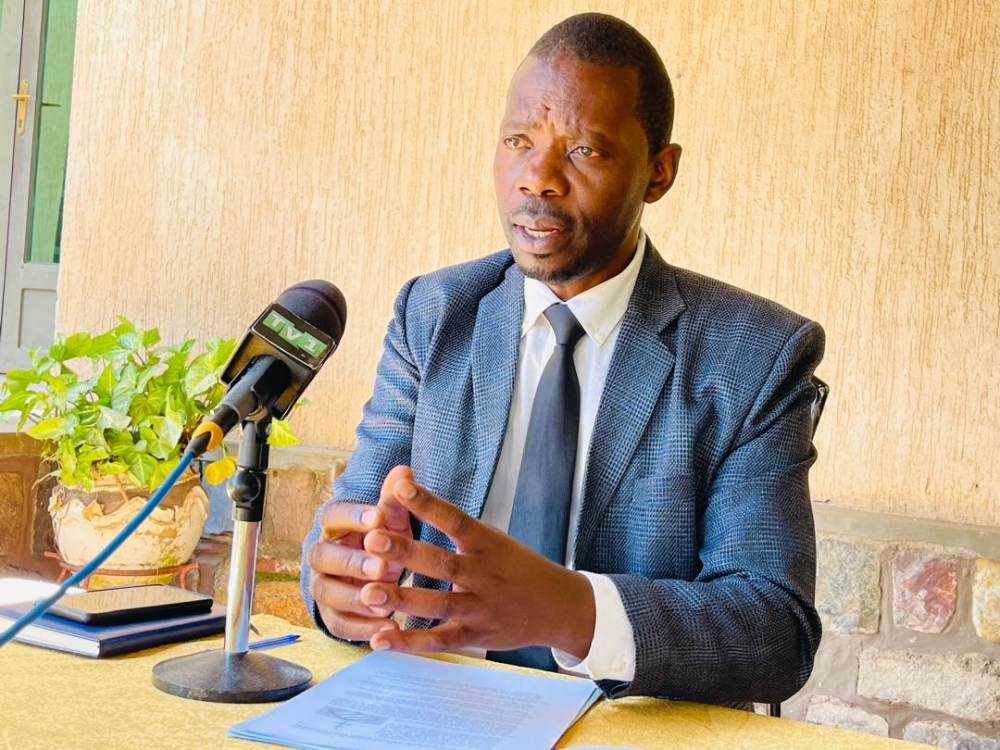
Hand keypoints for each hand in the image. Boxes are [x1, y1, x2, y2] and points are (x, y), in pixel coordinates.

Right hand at [307, 465, 413, 641]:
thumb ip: (396, 500)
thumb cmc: (383, 541)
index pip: (333, 516)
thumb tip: (405, 472)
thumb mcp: (393, 521)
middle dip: (352, 562)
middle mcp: (321, 556)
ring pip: (327, 593)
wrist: (376, 575)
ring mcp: (323, 586)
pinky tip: (388, 627)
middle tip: (382, 567)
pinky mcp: (331, 615)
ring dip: (355, 598)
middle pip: (323, 557)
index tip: (379, 518)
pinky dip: (362, 628)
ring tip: (384, 602)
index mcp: (335, 526)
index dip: (353, 517)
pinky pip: (339, 624)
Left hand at [359, 474, 595, 658]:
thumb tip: (410, 490)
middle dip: (406, 552)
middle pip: (442, 562)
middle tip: (372, 540)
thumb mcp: (494, 539)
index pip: (455, 519)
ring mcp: (480, 608)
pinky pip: (439, 640)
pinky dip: (410, 643)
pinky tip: (380, 639)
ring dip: (401, 598)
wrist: (559, 606)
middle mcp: (484, 574)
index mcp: (488, 543)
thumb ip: (455, 525)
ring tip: (367, 593)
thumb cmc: (517, 567)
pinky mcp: (476, 636)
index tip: (398, 487)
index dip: (427, 503)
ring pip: (437, 604)